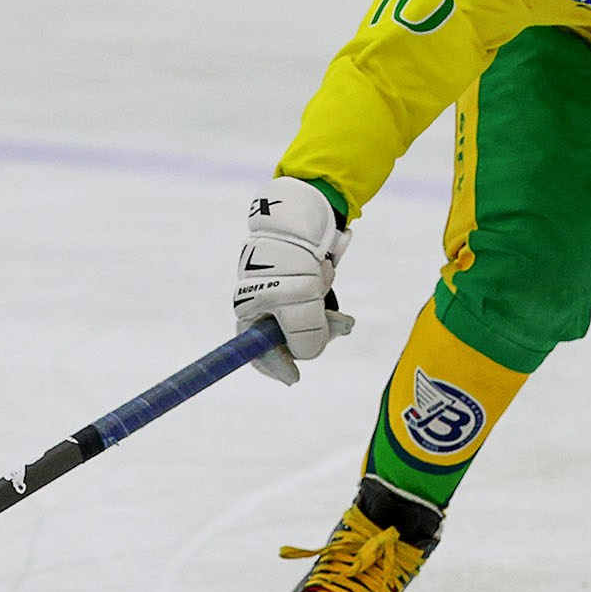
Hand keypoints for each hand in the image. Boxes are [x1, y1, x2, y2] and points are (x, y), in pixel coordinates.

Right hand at [233, 179, 354, 384]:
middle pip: (286, 338)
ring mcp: (280, 292)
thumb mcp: (300, 302)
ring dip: (325, 319)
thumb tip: (307, 355)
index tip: (295, 378)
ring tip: (340, 306)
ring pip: (305, 322)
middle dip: (314, 336)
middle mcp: (262, 302)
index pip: (255, 351)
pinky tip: (330, 283)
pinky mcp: (298, 281)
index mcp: (250, 308)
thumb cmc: (294, 258)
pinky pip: (313, 304)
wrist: (305, 212)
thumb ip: (303, 335)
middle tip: (340, 326)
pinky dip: (325, 303)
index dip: (274, 367)